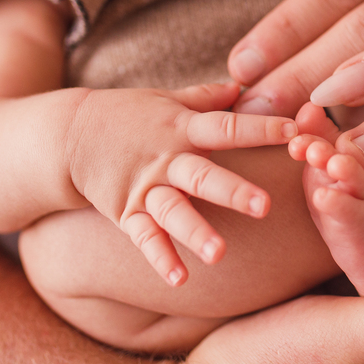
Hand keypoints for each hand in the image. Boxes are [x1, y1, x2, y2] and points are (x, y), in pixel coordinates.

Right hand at [66, 82, 296, 284]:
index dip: (261, 129)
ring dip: (196, 233)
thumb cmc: (128, 114)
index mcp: (183, 128)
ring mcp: (145, 188)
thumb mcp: (167, 98)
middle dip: (233, 190)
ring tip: (219, 254)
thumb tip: (245, 84)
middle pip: (202, 175)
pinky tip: (179, 278)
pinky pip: (144, 237)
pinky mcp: (125, 212)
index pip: (227, 127)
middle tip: (265, 206)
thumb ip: (208, 96)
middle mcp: (166, 159)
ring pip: (173, 211)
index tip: (296, 132)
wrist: (68, 134)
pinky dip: (160, 258)